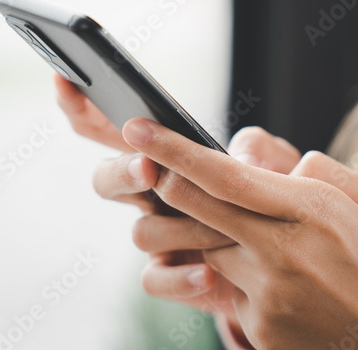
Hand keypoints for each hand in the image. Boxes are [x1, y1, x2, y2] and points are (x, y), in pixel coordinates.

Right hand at [55, 75, 301, 327]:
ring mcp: (158, 236)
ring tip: (221, 228)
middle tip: (147, 167)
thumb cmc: (273, 196)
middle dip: (121, 171)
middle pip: (106, 180)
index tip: (65, 78)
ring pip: (140, 231)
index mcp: (162, 155)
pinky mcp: (172, 275)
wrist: (293, 256)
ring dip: (180, 227)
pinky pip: (155, 280)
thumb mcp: (273, 161)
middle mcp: (149, 195)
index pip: (109, 127)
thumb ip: (258, 148)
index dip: (80, 104)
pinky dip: (182, 278)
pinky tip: (210, 273)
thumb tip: (244, 160)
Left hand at [120, 118, 357, 349]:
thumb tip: (277, 160)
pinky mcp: (259, 327)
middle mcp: (282, 250)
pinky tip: (266, 276)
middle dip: (162, 180)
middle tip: (145, 163)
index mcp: (313, 210)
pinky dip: (229, 274)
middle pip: (194, 206)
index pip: (223, 173)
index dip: (172, 148)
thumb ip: (326, 172)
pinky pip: (224, 288)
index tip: (138, 126)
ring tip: (214, 224)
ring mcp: (266, 294)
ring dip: (193, 231)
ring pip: (200, 247)